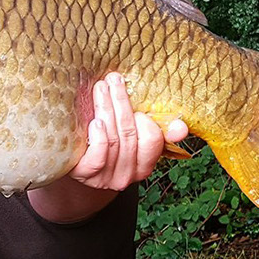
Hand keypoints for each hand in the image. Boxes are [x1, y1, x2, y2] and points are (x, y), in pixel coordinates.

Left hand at [69, 72, 188, 189]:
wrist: (77, 163)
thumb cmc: (106, 141)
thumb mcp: (131, 133)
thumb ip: (156, 127)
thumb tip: (181, 127)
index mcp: (143, 164)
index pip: (153, 140)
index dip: (145, 119)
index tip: (134, 95)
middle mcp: (127, 174)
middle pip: (129, 134)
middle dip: (121, 102)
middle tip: (113, 80)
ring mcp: (106, 178)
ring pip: (113, 140)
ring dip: (107, 110)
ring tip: (101, 89)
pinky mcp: (85, 176)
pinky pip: (97, 159)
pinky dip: (98, 139)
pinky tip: (96, 122)